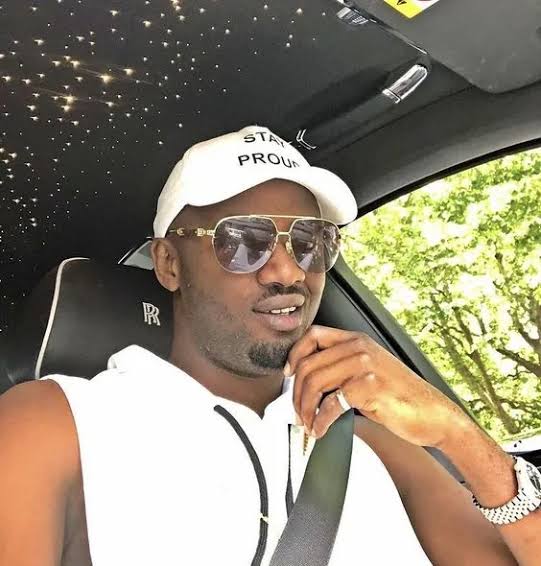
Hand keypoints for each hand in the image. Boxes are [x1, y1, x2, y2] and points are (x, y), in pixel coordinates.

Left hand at [287, 325, 468, 447]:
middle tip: (297, 412)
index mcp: (357, 339)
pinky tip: (321, 430)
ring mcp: (365, 365)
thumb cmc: (399, 396)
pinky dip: (319, 421)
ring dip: (305, 409)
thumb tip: (305, 384)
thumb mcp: (369, 371)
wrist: (433, 414)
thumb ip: (341, 368)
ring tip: (308, 424)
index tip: (288, 375)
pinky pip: (330, 404)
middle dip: (296, 393)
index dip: (295, 354)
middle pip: (308, 364)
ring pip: (314, 383)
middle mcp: (359, 347)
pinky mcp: (369, 387)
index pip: (313, 335)